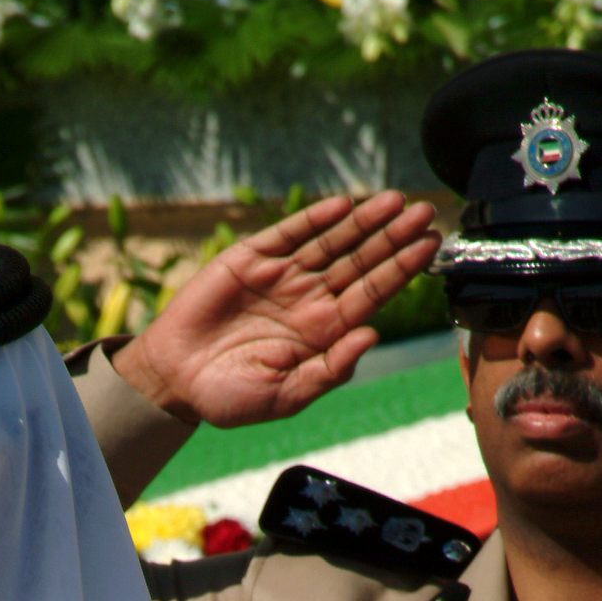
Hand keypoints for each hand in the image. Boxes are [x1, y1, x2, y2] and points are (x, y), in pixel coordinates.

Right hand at [113, 192, 440, 430]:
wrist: (172, 382)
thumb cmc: (228, 398)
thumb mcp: (285, 397)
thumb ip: (329, 371)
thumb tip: (372, 335)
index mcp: (322, 332)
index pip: (371, 294)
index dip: (400, 269)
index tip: (428, 246)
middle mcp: (308, 299)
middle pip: (360, 261)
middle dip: (393, 237)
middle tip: (425, 212)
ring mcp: (281, 276)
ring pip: (332, 242)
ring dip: (364, 221)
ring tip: (395, 202)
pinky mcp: (250, 259)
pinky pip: (290, 233)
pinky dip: (315, 218)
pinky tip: (343, 206)